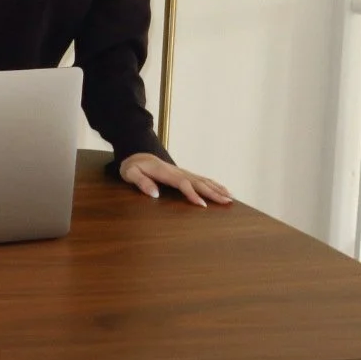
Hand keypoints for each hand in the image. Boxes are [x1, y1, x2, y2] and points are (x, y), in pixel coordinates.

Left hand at [118, 153, 233, 207]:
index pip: (182, 183)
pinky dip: (214, 184)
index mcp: (165, 172)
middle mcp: (177, 171)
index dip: (192, 194)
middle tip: (226, 202)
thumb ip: (141, 182)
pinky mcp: (184, 174)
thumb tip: (155, 194)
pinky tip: (223, 190)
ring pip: (203, 180)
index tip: (202, 205)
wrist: (137, 154)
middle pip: (198, 182)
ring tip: (230, 198)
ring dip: (217, 189)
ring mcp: (182, 171)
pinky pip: (202, 179)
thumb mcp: (130, 173)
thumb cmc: (132, 166)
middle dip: (213, 192)